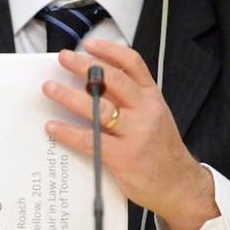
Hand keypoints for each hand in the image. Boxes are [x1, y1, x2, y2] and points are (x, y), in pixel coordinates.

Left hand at [42, 39, 217, 229]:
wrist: (179, 185)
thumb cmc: (161, 151)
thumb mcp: (154, 116)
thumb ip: (130, 100)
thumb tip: (92, 84)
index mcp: (153, 97)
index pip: (132, 64)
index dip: (109, 50)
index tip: (89, 44)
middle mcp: (145, 111)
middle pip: (112, 80)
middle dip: (84, 66)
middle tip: (63, 58)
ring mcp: (135, 134)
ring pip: (98, 107)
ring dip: (69, 95)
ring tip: (50, 87)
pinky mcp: (123, 157)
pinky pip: (90, 140)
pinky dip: (68, 132)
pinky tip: (53, 127)